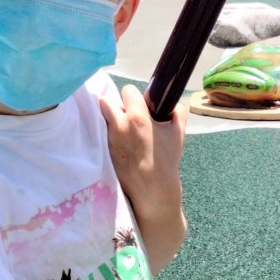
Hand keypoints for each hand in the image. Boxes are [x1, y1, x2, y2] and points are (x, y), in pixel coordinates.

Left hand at [99, 84, 185, 221]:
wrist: (153, 189)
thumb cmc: (167, 159)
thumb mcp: (178, 132)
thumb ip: (178, 111)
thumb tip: (172, 101)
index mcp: (137, 117)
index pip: (127, 91)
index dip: (135, 97)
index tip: (139, 105)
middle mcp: (119, 125)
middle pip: (106, 101)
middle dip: (116, 105)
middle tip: (126, 116)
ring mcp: (108, 138)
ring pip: (101, 117)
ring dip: (110, 119)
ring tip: (122, 130)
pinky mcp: (103, 150)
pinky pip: (100, 134)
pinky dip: (108, 134)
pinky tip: (119, 143)